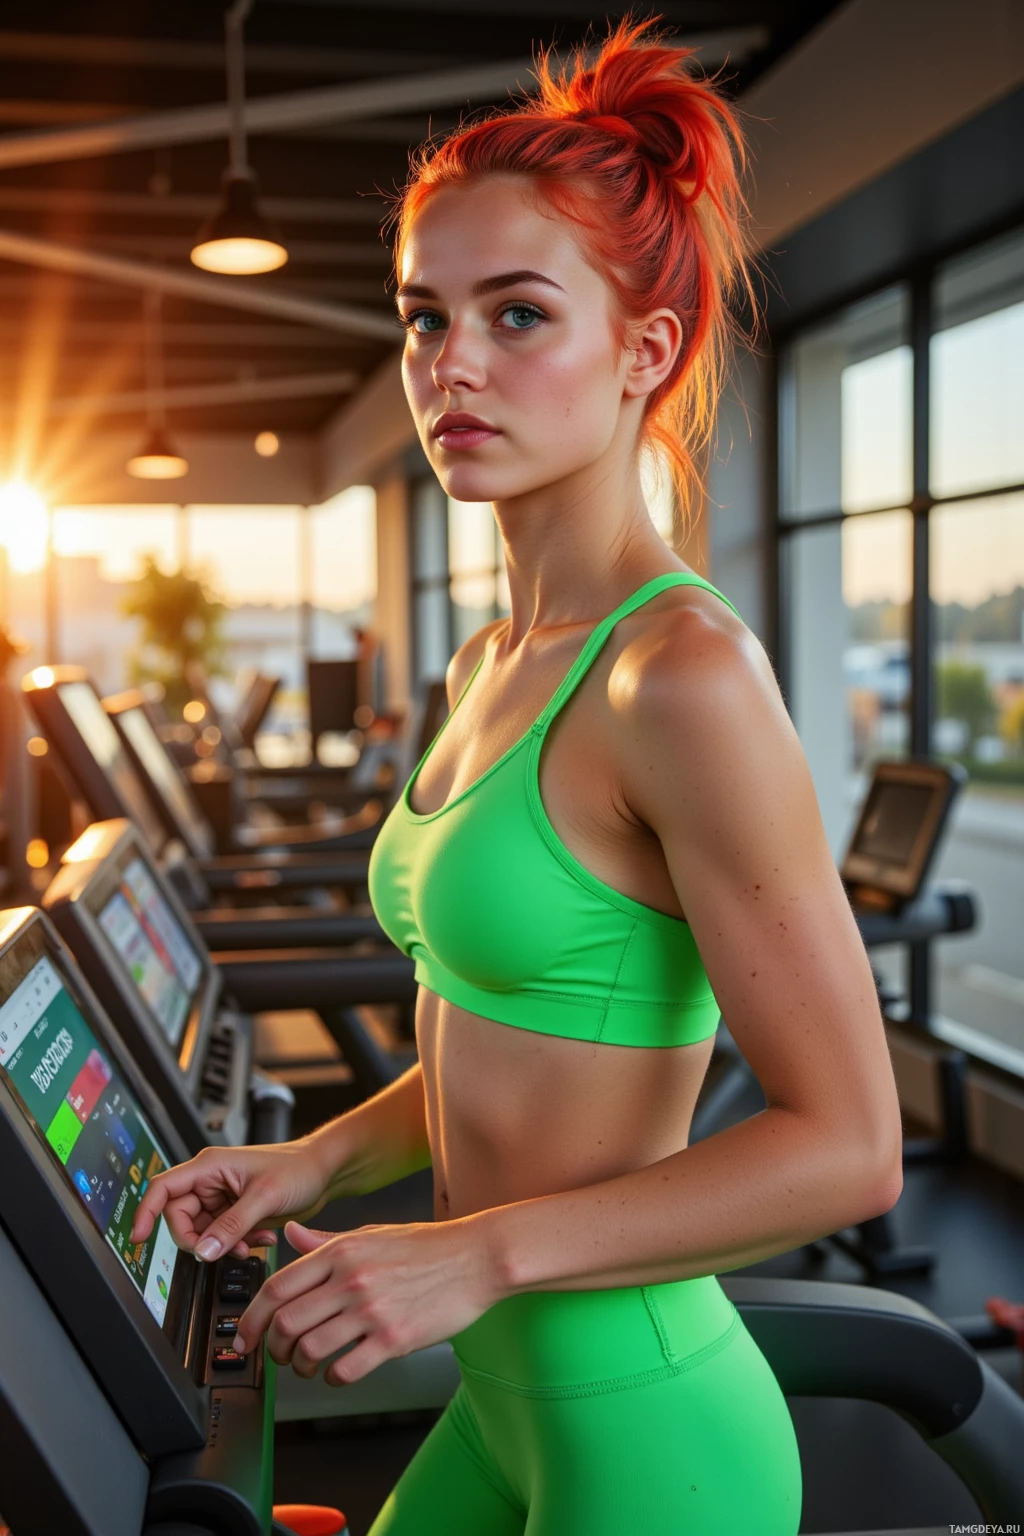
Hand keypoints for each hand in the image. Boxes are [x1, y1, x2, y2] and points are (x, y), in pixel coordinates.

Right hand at [129, 1139, 331, 1261]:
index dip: (145, 1213)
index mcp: (209, 1166)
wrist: (324, 1171)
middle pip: (180, 1218)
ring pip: (202, 1232)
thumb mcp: (265, 1196)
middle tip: (223, 1249)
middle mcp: (210, 1181)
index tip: (138, 1239)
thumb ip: (232, 1225)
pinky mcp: (234, 1212)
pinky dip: (237, 1243)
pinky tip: (261, 1238)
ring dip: (223, 1244)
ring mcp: (222, 1198)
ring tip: (253, 1241)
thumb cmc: (299, 1168)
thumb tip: (202, 1251)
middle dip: (200, 1240)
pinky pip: (221, 1236)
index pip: (162, 1188)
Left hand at [233, 1214, 503, 1384]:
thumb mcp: (371, 1233)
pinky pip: (346, 1369)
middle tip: (277, 1356)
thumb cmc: (427, 1246)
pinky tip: (337, 1373)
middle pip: (286, 1322)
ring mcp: (372, 1310)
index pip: (277, 1287)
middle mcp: (351, 1279)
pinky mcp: (394, 1339)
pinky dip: (332, 1378)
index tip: (245, 1336)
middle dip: (272, 1348)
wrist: (476, 1258)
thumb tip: (290, 1236)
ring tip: (307, 1366)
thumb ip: (326, 1240)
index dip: (251, 1317)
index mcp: (341, 1251)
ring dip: (299, 1367)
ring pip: (310, 1349)